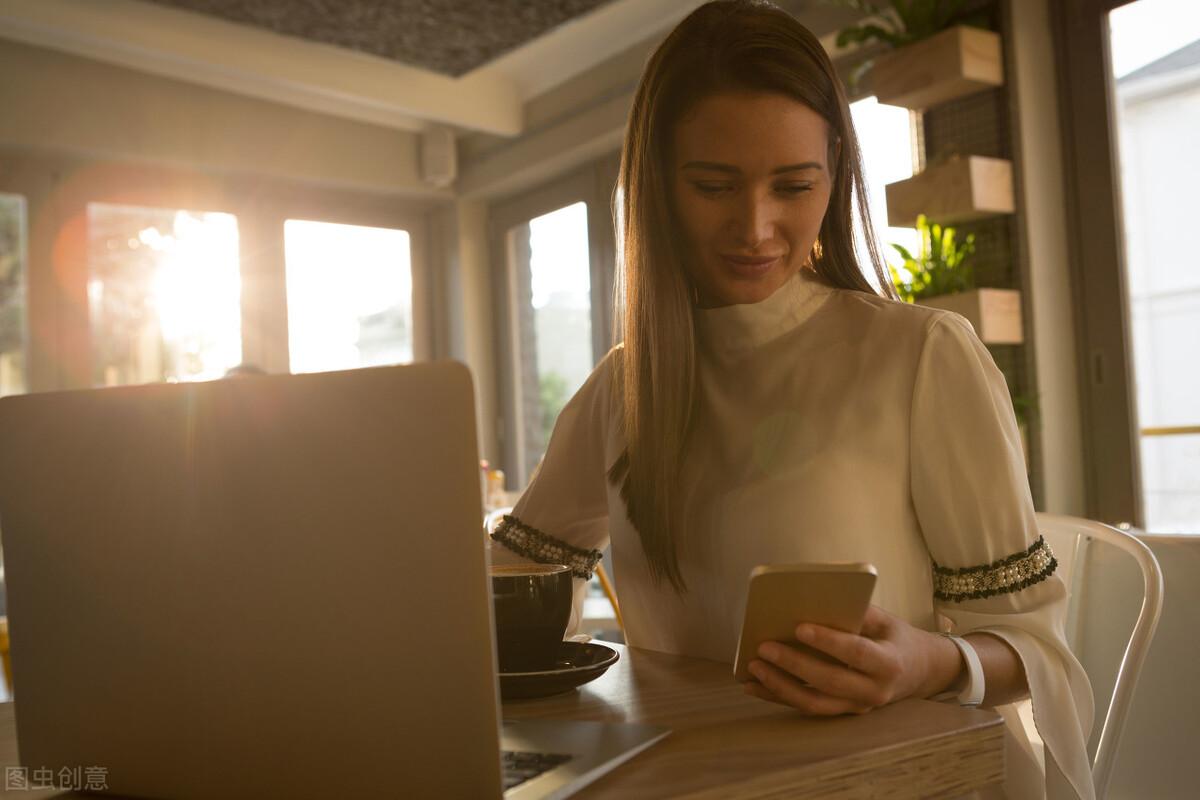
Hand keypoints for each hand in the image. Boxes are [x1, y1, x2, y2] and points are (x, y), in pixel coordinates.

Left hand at [743, 605, 959, 714]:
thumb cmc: (895, 638)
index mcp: (888, 663)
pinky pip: (807, 708)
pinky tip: (753, 686)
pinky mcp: (843, 713)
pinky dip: (778, 697)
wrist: (919, 672)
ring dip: (780, 686)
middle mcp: (874, 691)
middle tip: (764, 647)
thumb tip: (819, 599)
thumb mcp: (886, 620)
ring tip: (753, 667)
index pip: (855, 653)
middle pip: (829, 681)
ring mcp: (858, 707)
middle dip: (794, 664)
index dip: (827, 641)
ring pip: (814, 703)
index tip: (799, 627)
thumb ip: (858, 612)